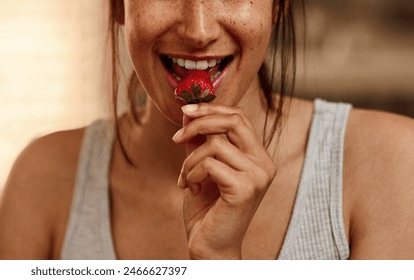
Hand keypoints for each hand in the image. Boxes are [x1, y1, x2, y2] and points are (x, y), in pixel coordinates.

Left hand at [172, 103, 276, 258]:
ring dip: (189, 161)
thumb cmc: (206, 209)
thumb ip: (199, 141)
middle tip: (176, 138)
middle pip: (232, 121)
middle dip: (198, 124)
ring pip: (214, 144)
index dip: (210, 108)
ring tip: (186, 180)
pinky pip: (209, 163)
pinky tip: (192, 189)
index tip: (185, 110)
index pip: (238, 117)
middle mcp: (263, 164)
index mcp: (258, 157)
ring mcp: (257, 176)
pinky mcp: (244, 189)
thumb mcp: (201, 167)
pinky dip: (191, 174)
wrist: (210, 246)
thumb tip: (189, 111)